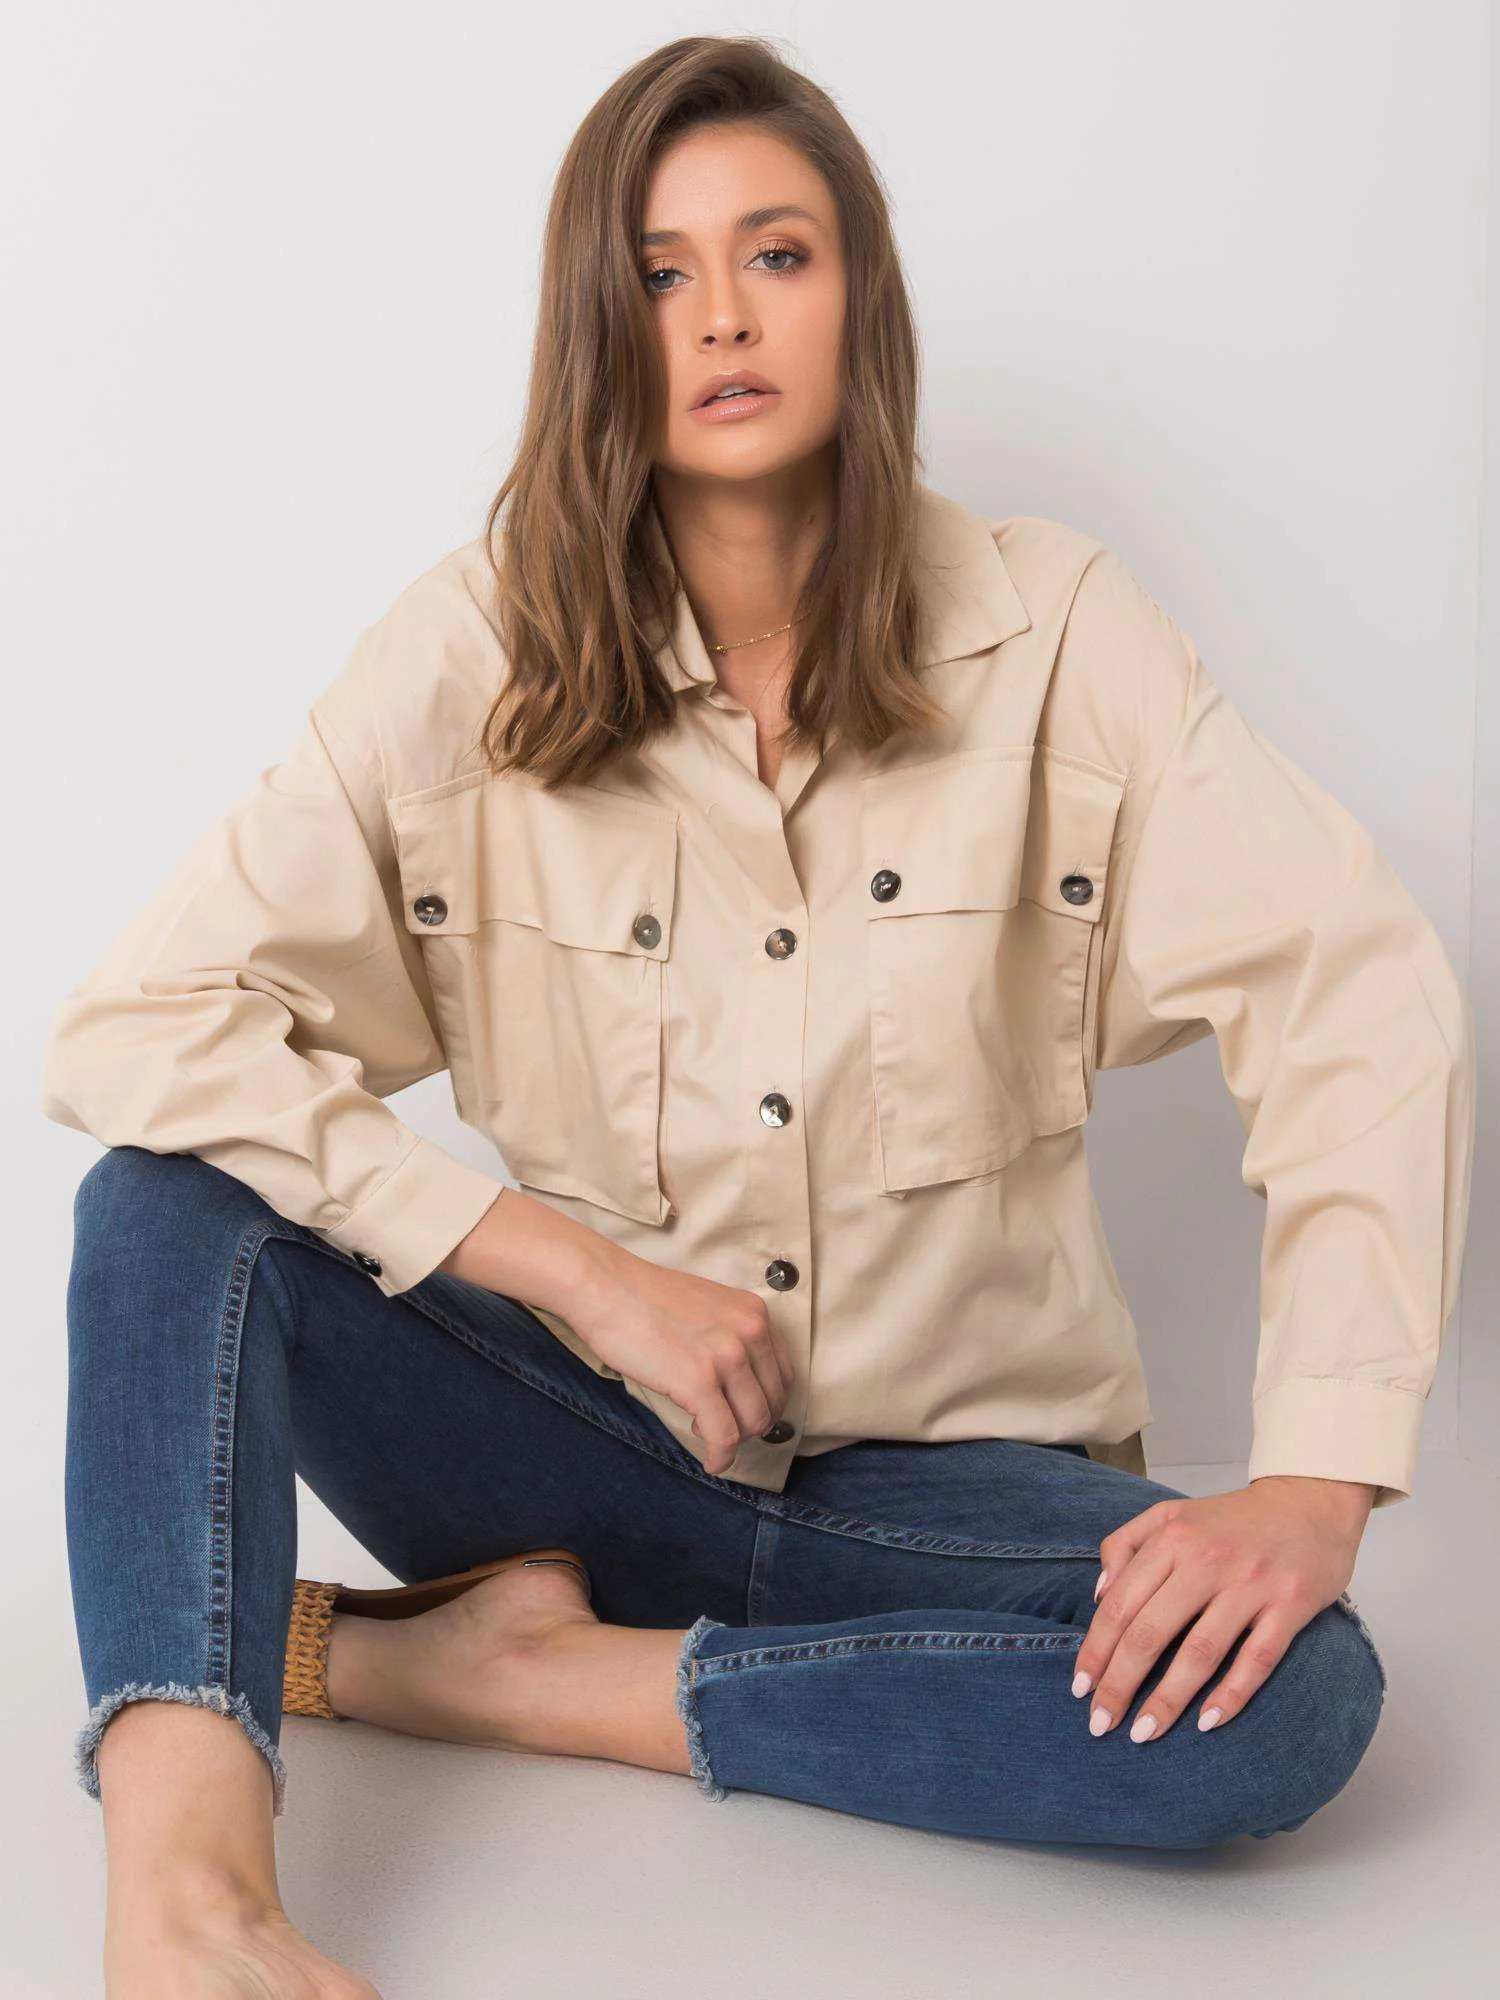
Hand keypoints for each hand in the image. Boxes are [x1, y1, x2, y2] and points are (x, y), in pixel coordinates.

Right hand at [564, 1240, 795, 1476]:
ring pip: (753, 1422)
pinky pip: (725, 1436)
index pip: (783, 1374)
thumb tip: (741, 1385)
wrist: (605, 1286)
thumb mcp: (709, 1308)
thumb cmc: (645, 1299)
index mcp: (755, 1314)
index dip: (766, 1401)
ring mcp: (726, 1357)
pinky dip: (721, 1457)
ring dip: (733, 1439)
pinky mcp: (699, 1381)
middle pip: (772, 1402)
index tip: (744, 1410)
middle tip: (722, 1425)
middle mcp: (750, 1332)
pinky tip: (712, 1462)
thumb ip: (732, 1338)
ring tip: (705, 1431)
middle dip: (750, 1423)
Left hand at [1071, 1475, 1376, 1743]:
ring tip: (1144, 1733)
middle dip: (1120, 1684)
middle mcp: (1208, 1559)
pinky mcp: (1290, 1604)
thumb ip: (1126, 1545)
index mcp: (1173, 1537)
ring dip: (1168, 1700)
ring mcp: (1251, 1583)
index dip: (1096, 1650)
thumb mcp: (1171, 1515)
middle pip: (1151, 1632)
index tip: (1079, 1689)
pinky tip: (1207, 1723)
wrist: (1310, 1502)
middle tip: (1101, 1724)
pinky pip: (1257, 1658)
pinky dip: (1232, 1694)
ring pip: (1200, 1652)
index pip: (1121, 1603)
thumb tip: (1099, 1594)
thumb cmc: (1232, 1520)